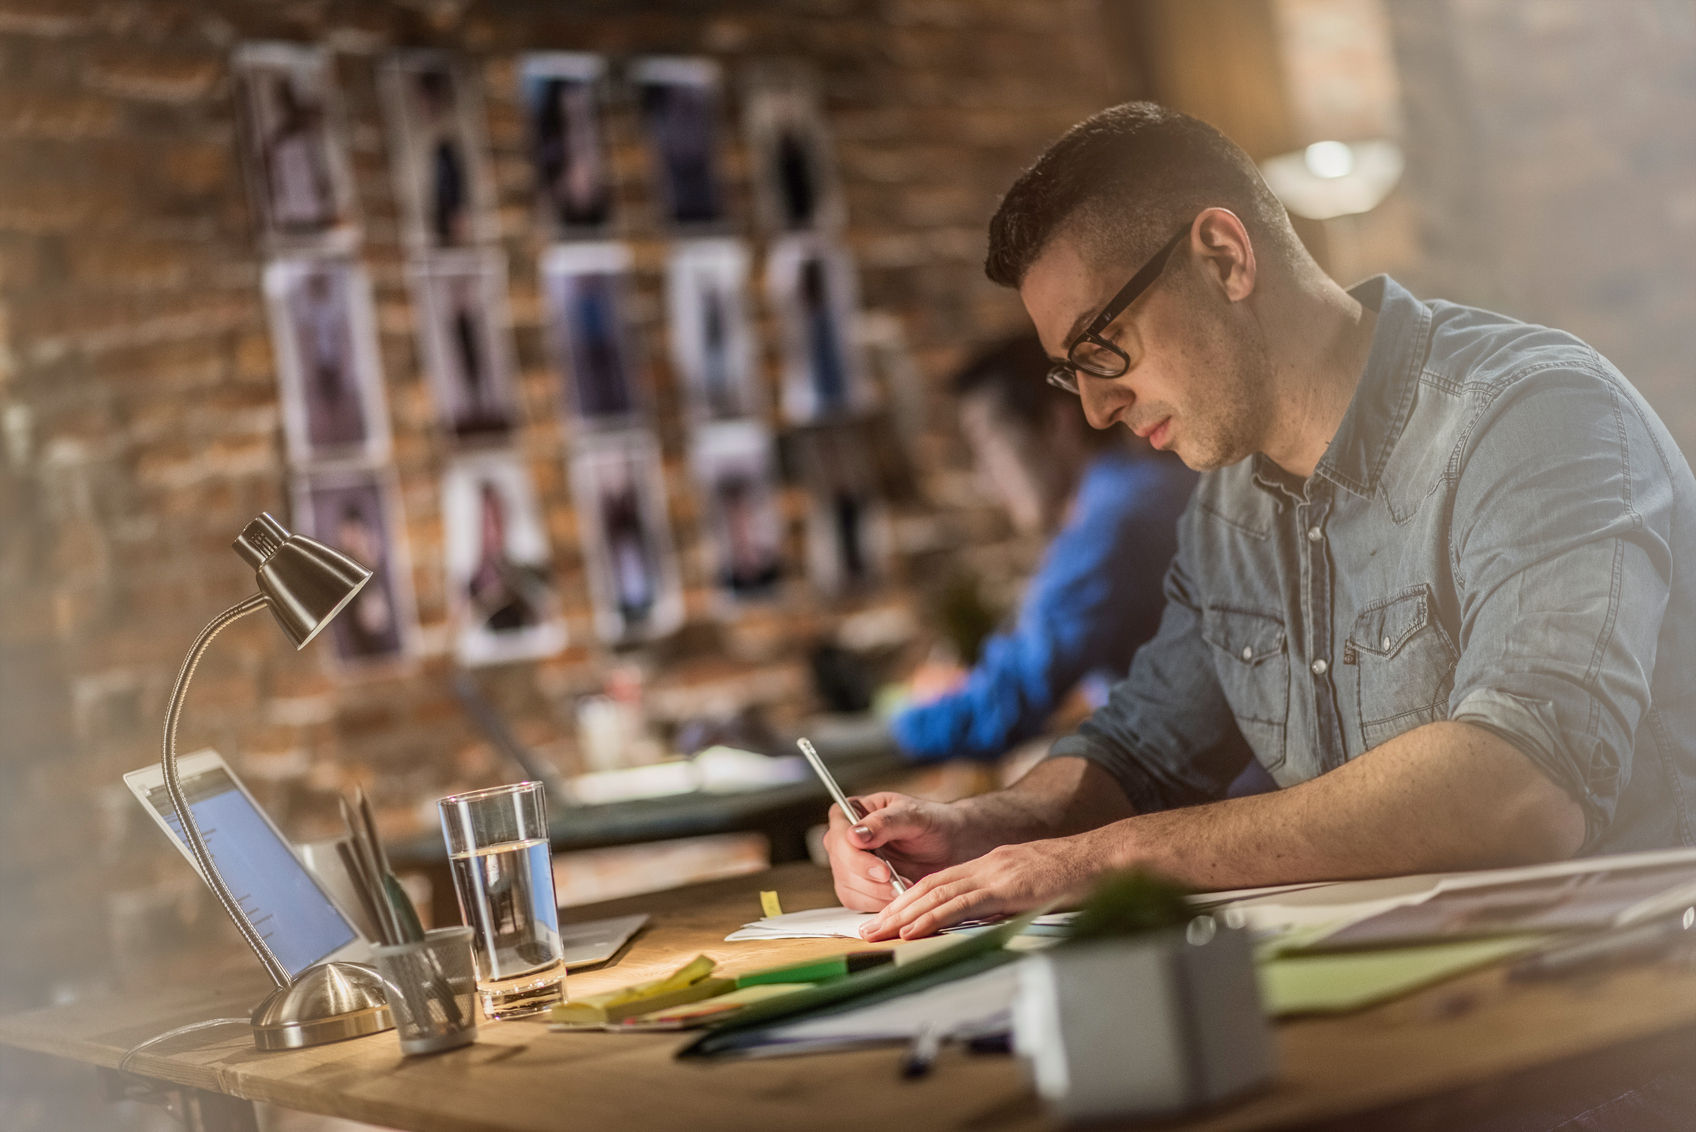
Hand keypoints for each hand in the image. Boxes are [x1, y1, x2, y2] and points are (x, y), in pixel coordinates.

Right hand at [823, 792, 972, 911]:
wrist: (950, 845)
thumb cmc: (933, 822)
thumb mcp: (913, 816)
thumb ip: (884, 823)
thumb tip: (854, 835)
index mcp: (852, 811)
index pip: (839, 836)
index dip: (855, 857)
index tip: (882, 870)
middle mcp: (845, 839)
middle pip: (841, 865)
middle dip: (870, 880)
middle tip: (898, 884)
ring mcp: (849, 865)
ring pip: (847, 888)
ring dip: (876, 895)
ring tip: (905, 888)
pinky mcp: (858, 887)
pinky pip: (857, 902)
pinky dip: (878, 904)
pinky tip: (899, 896)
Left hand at [858, 834, 1104, 939]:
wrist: (1105, 858)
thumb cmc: (1076, 878)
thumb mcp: (1031, 888)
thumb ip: (1005, 900)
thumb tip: (984, 920)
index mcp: (990, 866)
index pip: (939, 882)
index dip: (908, 900)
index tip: (886, 918)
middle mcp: (986, 866)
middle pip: (929, 886)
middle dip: (894, 909)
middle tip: (866, 929)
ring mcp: (996, 874)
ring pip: (937, 893)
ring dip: (903, 914)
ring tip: (877, 932)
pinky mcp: (1008, 887)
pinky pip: (962, 903)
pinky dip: (933, 916)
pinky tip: (913, 929)